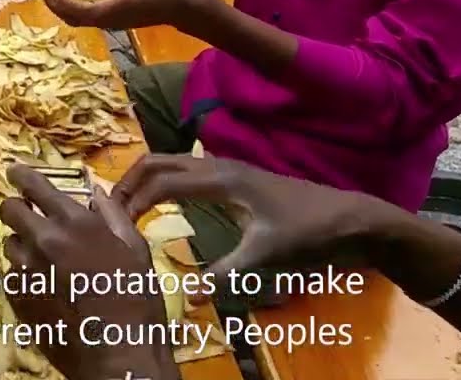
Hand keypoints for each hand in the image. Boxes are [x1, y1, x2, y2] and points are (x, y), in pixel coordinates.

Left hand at [0, 164, 177, 379]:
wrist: (119, 352)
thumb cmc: (135, 298)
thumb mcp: (135, 249)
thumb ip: (112, 215)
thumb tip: (95, 192)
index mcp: (75, 222)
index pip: (34, 185)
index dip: (21, 175)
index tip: (14, 171)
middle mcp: (44, 239)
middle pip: (9, 210)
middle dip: (16, 209)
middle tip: (27, 216)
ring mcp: (27, 270)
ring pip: (10, 244)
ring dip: (23, 246)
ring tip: (47, 262)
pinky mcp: (17, 297)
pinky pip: (12, 276)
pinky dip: (24, 276)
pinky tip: (47, 289)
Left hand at [39, 0, 200, 31]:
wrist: (186, 6)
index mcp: (111, 9)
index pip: (74, 9)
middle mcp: (107, 21)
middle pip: (71, 18)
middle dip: (52, 2)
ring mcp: (111, 24)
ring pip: (78, 19)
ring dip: (62, 4)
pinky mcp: (115, 21)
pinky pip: (88, 15)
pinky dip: (75, 4)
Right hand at [114, 155, 386, 286]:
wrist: (350, 217)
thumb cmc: (308, 232)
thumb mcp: (266, 255)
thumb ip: (225, 274)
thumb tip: (188, 297)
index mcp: (220, 179)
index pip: (160, 182)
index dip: (132, 201)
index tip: (114, 226)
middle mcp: (218, 166)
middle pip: (157, 161)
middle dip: (128, 183)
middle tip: (109, 213)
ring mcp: (226, 169)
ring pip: (170, 163)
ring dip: (144, 180)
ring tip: (127, 209)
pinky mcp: (234, 178)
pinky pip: (185, 172)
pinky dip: (162, 182)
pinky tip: (162, 207)